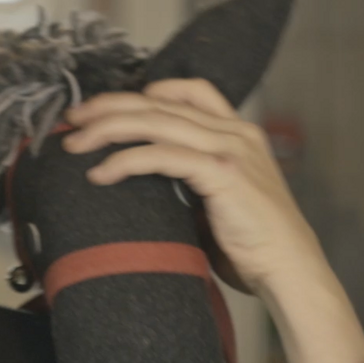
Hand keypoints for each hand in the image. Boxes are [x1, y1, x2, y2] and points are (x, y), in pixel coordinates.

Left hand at [61, 78, 325, 294]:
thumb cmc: (254, 245)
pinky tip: (101, 173)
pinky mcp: (221, 174)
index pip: (190, 91)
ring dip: (108, 129)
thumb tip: (145, 177)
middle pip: (161, 101)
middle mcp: (236, 133)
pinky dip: (125, 160)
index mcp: (238, 133)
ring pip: (155, 121)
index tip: (108, 107)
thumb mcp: (221, 198)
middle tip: (74, 118)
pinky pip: (161, 156)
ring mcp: (230, 150)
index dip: (146, 91)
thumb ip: (191, 178)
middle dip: (110, 105)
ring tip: (76, 143)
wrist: (290, 271)